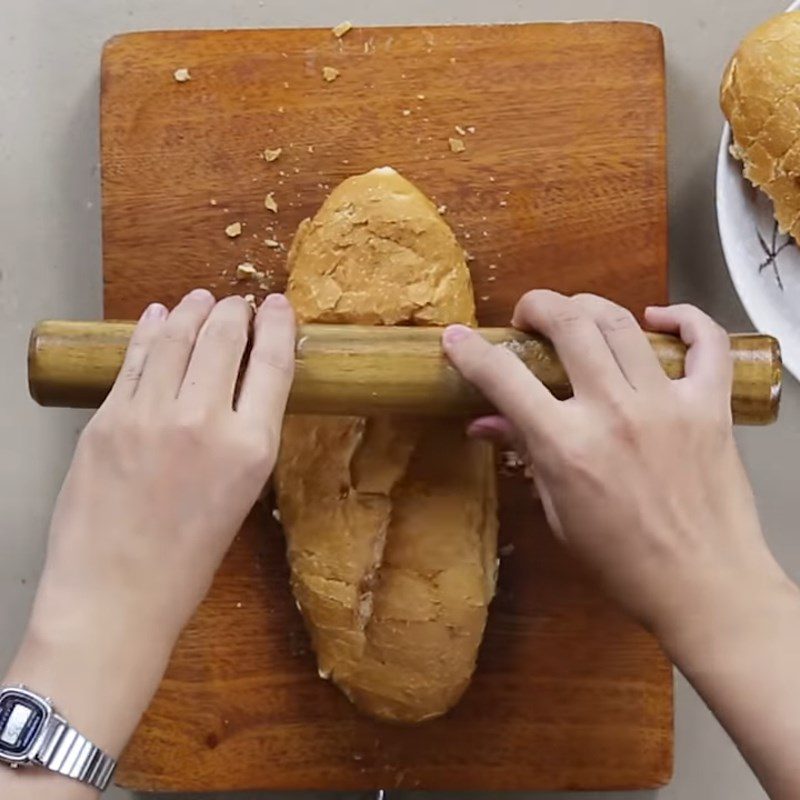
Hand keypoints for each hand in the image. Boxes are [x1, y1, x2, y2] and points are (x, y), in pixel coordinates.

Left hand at [4, 289, 294, 765]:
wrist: (115, 599)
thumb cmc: (187, 563)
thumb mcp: (240, 497)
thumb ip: (243, 439)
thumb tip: (237, 390)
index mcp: (252, 448)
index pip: (273, 363)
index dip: (277, 325)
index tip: (277, 306)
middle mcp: (205, 421)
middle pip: (225, 337)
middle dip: (235, 311)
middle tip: (237, 302)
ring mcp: (150, 415)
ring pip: (178, 337)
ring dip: (193, 311)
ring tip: (201, 298)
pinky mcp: (107, 418)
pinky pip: (135, 359)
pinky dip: (151, 331)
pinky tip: (159, 317)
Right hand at [444, 290, 799, 798]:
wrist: (705, 588)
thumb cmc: (622, 562)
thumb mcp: (558, 512)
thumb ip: (525, 454)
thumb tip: (485, 422)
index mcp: (567, 446)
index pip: (504, 379)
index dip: (471, 351)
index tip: (457, 337)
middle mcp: (614, 412)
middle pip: (570, 324)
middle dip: (538, 306)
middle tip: (530, 316)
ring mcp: (666, 404)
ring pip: (623, 323)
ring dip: (590, 306)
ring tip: (578, 315)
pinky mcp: (711, 406)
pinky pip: (706, 343)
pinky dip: (685, 318)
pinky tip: (659, 317)